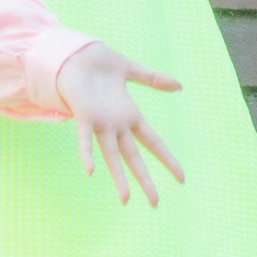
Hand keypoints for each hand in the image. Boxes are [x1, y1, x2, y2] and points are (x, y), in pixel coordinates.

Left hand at [54, 42, 184, 206]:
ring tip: (126, 199)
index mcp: (129, 115)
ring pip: (113, 154)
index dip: (167, 159)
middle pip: (134, 156)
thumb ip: (153, 79)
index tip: (181, 178)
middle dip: (145, 179)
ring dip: (119, 177)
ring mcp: (101, 122)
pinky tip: (90, 171)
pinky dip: (87, 154)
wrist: (75, 52)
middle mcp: (116, 124)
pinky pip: (85, 138)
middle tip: (155, 203)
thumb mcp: (130, 70)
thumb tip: (179, 85)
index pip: (153, 142)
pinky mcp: (84, 116)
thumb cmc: (99, 62)